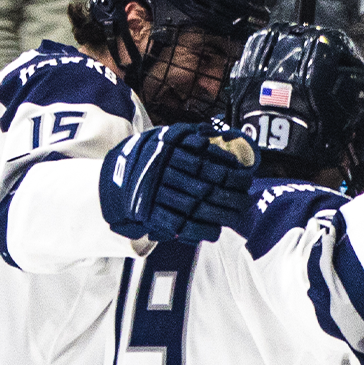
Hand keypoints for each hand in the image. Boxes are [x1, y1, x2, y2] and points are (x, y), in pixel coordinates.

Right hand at [100, 120, 259, 242]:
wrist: (116, 183)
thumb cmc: (149, 160)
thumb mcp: (163, 138)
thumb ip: (189, 135)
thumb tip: (217, 134)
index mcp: (167, 150)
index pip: (205, 161)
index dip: (229, 170)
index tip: (245, 176)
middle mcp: (162, 171)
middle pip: (205, 186)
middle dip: (231, 194)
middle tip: (247, 199)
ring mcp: (157, 195)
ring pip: (196, 207)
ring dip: (221, 214)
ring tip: (237, 215)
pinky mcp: (152, 215)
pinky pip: (182, 225)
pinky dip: (202, 230)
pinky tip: (216, 230)